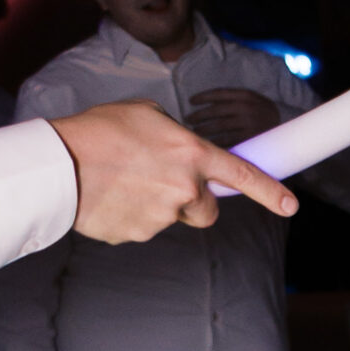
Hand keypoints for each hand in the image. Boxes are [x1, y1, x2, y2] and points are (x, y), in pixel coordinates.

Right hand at [51, 100, 298, 242]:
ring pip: (171, 218)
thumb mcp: (145, 115)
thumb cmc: (99, 131)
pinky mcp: (139, 235)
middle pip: (207, 211)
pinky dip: (130, 216)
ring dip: (154, 205)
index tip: (290, 205)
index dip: (268, 191)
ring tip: (121, 182)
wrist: (59, 164)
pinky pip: (142, 228)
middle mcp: (184, 188)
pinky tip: (109, 198)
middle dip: (193, 203)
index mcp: (190, 153)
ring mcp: (163, 216)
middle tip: (163, 185)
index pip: (241, 174)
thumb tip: (179, 154)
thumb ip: (174, 136)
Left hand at [185, 87, 281, 144]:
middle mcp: (247, 108)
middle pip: (215, 111)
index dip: (203, 97)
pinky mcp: (248, 140)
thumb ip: (235, 99)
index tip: (191, 101)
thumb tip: (207, 103)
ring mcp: (248, 125)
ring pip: (218, 127)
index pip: (219, 94)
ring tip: (194, 131)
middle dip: (199, 115)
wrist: (288, 132)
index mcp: (246, 96)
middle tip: (188, 119)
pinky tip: (206, 143)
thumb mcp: (254, 101)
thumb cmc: (264, 116)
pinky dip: (213, 143)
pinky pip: (226, 142)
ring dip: (203, 129)